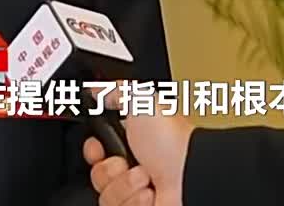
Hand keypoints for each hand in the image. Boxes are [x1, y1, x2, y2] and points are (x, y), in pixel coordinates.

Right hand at [83, 86, 193, 205]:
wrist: (191, 177)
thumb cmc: (173, 142)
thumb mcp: (141, 101)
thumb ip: (114, 91)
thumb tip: (93, 89)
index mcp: (131, 143)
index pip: (95, 153)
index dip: (93, 151)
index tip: (98, 148)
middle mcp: (132, 169)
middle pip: (97, 175)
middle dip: (111, 169)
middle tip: (130, 162)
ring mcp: (136, 193)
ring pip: (106, 196)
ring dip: (125, 185)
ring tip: (147, 178)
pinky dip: (134, 202)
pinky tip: (151, 194)